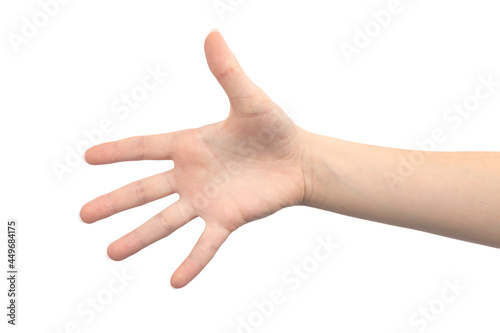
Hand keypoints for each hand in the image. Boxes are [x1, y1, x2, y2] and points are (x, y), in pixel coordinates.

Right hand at [80, 30, 309, 287]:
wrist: (300, 160)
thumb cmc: (274, 128)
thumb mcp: (249, 99)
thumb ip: (227, 72)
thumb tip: (212, 34)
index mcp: (190, 145)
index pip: (145, 147)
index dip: (117, 151)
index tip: (88, 157)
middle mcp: (191, 175)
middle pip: (145, 190)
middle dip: (115, 202)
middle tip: (84, 215)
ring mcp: (206, 199)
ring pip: (166, 220)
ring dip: (139, 237)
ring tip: (111, 253)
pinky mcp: (227, 218)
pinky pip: (206, 243)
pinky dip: (192, 262)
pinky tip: (174, 281)